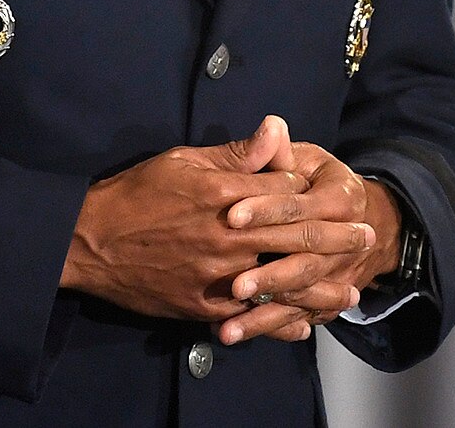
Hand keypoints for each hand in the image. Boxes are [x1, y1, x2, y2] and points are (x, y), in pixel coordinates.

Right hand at [60, 117, 377, 323]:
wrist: (90, 241)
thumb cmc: (136, 193)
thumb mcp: (184, 160)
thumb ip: (236, 153)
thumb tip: (276, 129)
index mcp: (224, 194)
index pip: (286, 192)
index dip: (312, 193)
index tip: (336, 193)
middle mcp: (226, 237)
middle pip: (294, 238)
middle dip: (334, 238)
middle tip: (365, 237)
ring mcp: (216, 276)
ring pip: (280, 284)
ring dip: (319, 288)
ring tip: (349, 291)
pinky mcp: (201, 305)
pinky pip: (249, 317)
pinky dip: (279, 323)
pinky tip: (303, 325)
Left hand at [213, 145, 403, 345]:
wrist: (368, 226)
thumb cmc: (322, 182)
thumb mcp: (307, 162)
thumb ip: (281, 154)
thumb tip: (272, 125)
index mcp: (339, 197)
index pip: (298, 205)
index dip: (267, 208)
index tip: (232, 215)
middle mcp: (345, 240)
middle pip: (304, 257)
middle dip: (267, 272)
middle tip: (233, 285)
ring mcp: (337, 274)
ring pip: (302, 295)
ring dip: (264, 313)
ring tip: (228, 327)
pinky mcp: (325, 299)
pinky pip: (299, 318)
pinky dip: (271, 329)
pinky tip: (240, 335)